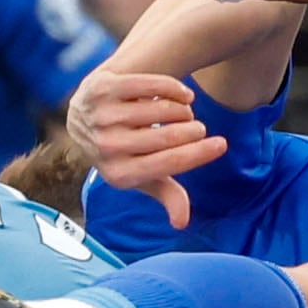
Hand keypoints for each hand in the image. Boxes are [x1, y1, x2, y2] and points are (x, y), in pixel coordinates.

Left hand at [65, 66, 225, 228]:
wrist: (85, 114)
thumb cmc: (126, 149)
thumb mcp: (144, 174)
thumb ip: (168, 195)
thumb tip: (181, 223)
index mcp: (119, 174)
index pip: (170, 162)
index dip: (202, 152)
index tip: (222, 144)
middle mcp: (106, 147)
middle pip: (172, 135)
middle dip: (194, 130)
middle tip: (196, 128)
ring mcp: (101, 116)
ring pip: (165, 109)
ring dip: (182, 109)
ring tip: (180, 113)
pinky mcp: (102, 88)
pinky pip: (154, 85)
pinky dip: (174, 88)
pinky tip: (179, 94)